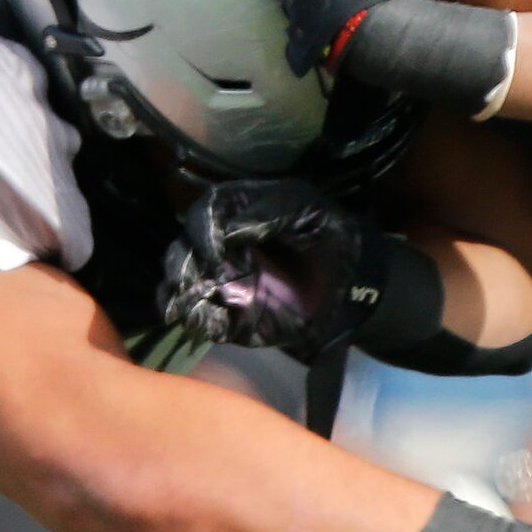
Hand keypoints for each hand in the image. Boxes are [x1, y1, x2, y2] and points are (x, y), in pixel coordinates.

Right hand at [159, 178, 379, 359]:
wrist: (352, 278)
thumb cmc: (326, 232)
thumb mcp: (302, 207)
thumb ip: (265, 213)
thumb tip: (228, 231)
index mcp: (233, 213)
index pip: (202, 216)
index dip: (202, 231)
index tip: (215, 249)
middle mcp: (218, 245)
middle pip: (182, 250)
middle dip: (182, 265)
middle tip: (192, 281)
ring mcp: (220, 281)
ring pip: (181, 285)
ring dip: (179, 294)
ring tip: (187, 305)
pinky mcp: (229, 314)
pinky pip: (202, 319)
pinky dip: (198, 321)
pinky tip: (206, 324)